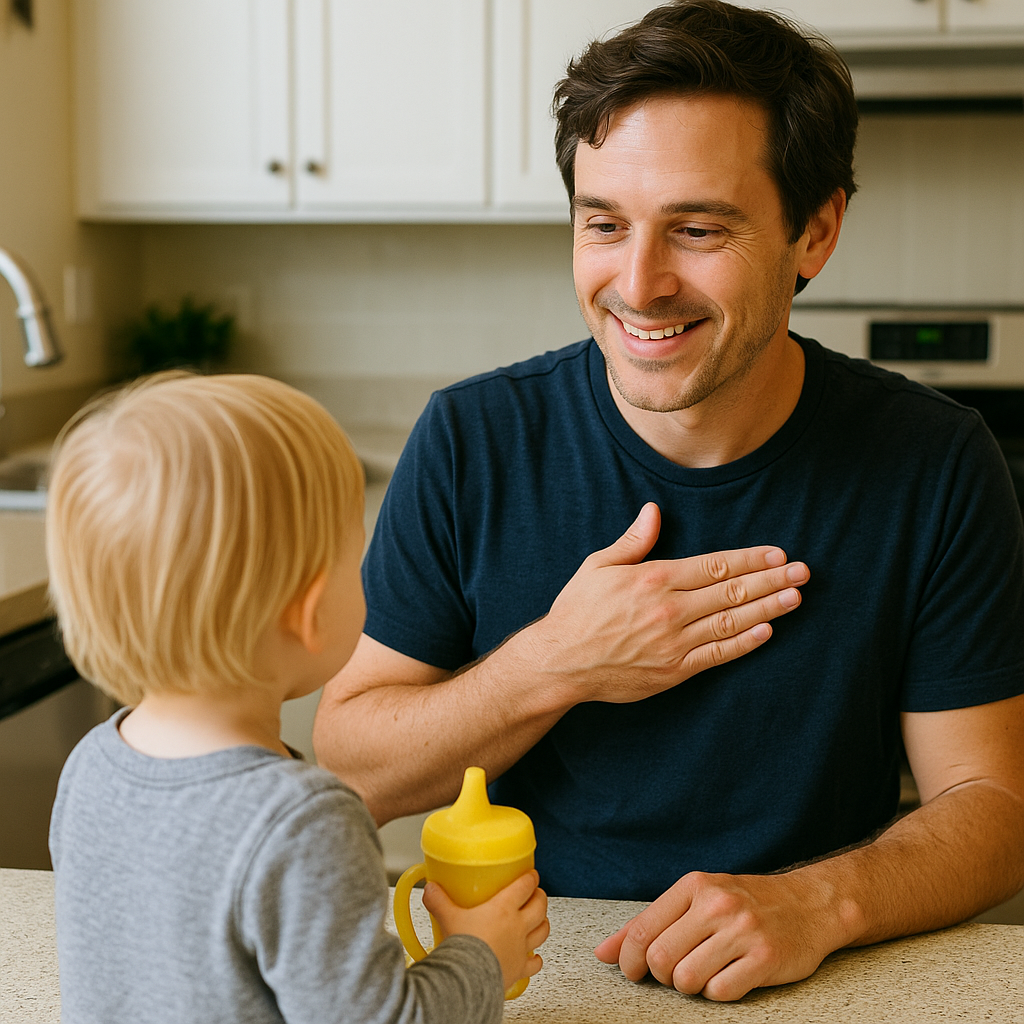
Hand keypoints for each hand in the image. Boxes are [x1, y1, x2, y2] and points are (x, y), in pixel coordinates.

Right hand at [422, 870, 549, 990]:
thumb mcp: (448, 918)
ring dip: (543, 923)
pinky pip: (534, 963)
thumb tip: (430, 889)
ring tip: (541, 919)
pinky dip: (536, 959)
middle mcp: (517, 926)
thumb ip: (439, 901)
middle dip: (540, 897)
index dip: (530, 878)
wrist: (468, 979)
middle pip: (539, 906)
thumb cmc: (463, 948)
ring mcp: (521, 948)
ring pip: (542, 931)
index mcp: (503, 909)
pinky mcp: (520, 969)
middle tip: (537, 894)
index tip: (531, 874)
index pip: (524, 887)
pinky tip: (535, 957)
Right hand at [530, 502, 809, 703]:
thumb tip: (653, 511)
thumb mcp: (598, 566)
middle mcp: (669, 610)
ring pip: (732, 622)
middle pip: (731, 591)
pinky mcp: (674, 670)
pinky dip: (744, 644)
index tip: (777, 554)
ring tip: (795, 598)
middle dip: (771, 580)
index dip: (749, 559)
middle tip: (803, 572)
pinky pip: (717, 655)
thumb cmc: (577, 611)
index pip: (714, 566)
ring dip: (768, 609)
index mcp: (654, 579)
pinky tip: (767, 632)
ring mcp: (674, 642)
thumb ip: (633, 541)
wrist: (561, 662)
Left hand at [594, 870, 839, 1000]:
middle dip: (661, 975)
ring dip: (689, 986)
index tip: (634, 971)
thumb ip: (649, 923)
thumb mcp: (697, 899)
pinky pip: (720, 992)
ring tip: (704, 972)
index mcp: (694, 886)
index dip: (629, 959)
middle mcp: (717, 904)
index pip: (642, 929)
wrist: (810, 903)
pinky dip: (718, 992)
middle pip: (660, 958)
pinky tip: (730, 976)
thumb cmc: (745, 902)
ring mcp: (742, 931)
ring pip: (687, 979)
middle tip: (676, 972)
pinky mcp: (766, 958)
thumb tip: (602, 952)